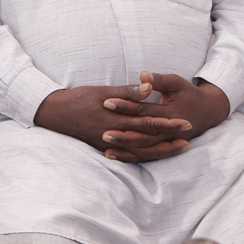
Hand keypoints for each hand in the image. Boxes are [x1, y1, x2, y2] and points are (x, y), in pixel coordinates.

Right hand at [34, 80, 193, 162]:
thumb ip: (126, 92)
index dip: (168, 123)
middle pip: (148, 139)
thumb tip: (148, 88)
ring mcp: (110, 144)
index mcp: (116, 119)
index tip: (186, 122)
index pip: (148, 123)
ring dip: (161, 150)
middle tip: (189, 137)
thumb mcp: (101, 91)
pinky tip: (153, 155)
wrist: (54, 113)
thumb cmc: (78, 99)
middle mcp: (115, 135)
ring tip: (178, 147)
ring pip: (141, 150)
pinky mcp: (104, 147)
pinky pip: (129, 155)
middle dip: (169, 138)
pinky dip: (143, 155)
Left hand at [100, 71, 230, 161]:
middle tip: (103, 132)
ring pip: (145, 149)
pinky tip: (112, 155)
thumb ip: (159, 80)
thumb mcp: (176, 83)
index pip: (144, 111)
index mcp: (171, 114)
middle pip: (143, 135)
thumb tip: (144, 75)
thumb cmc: (188, 93)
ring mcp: (167, 141)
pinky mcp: (164, 146)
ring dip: (126, 150)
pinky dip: (130, 157)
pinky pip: (146, 155)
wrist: (208, 111)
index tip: (106, 102)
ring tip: (105, 149)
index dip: (125, 106)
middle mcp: (169, 131)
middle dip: (123, 134)